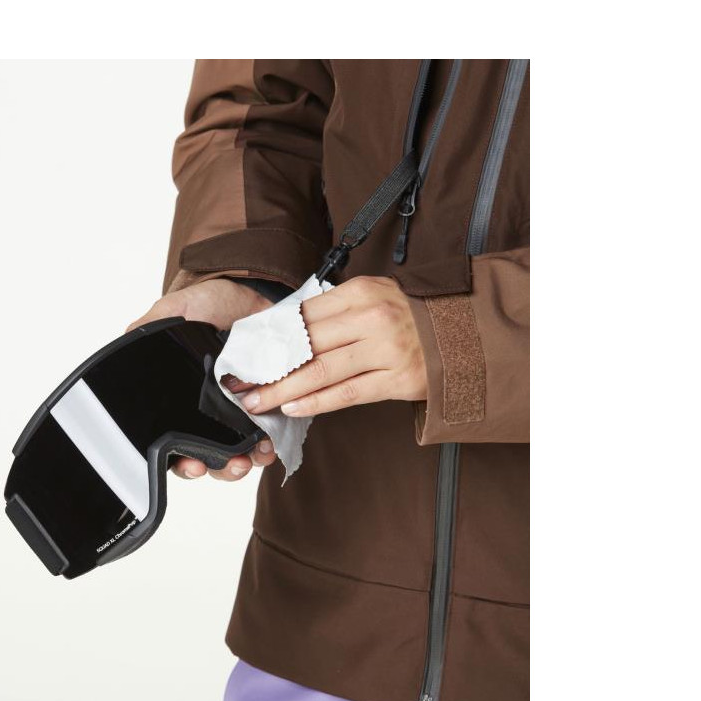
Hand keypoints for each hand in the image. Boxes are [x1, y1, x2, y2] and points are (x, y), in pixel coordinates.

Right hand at [126, 278, 277, 481]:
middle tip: (229, 465)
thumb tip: (124, 340)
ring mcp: (240, 415)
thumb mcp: (175, 310)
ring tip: (251, 458)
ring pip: (238, 454)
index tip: (191, 465)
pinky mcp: (270, 408)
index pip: (175, 444)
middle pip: (209, 459)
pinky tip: (270, 445)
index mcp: (181, 401)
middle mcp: (209, 414)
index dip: (181, 462)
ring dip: (244, 463)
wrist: (253, 292)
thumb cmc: (210, 304)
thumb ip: (150, 326)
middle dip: (218, 469)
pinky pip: (269, 438)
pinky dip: (269, 446)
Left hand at [237, 275, 426, 418]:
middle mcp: (371, 318)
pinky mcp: (396, 380)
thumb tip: (282, 328)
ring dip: (282, 389)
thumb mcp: (372, 296)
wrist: (461, 335)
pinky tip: (291, 408)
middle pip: (305, 345)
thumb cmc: (407, 316)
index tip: (245, 352)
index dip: (268, 336)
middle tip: (238, 381)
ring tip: (256, 401)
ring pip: (320, 372)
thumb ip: (333, 309)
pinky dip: (315, 402)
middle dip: (267, 366)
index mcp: (359, 292)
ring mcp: (385, 350)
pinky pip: (346, 393)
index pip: (302, 314)